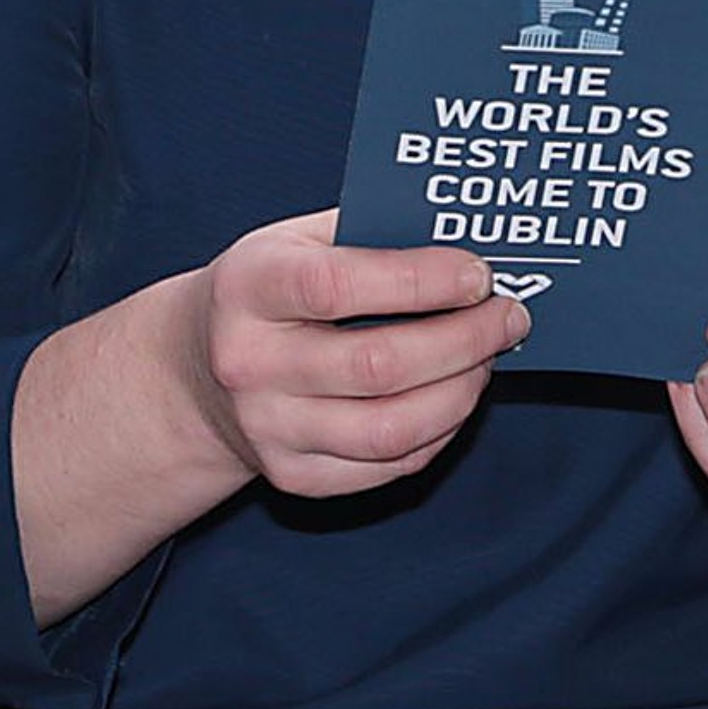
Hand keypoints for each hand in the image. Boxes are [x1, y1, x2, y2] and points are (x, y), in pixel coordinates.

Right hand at [183, 209, 526, 501]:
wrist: (198, 368)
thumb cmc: (269, 289)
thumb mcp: (298, 239)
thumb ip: (371, 231)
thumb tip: (466, 239)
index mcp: (249, 287)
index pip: (338, 286)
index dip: (421, 280)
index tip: (478, 274)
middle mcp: (249, 363)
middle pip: (377, 366)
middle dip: (464, 340)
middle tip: (509, 316)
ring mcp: (268, 429)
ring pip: (391, 429)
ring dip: (461, 393)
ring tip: (488, 358)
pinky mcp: (292, 477)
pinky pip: (387, 467)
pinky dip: (438, 433)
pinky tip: (455, 397)